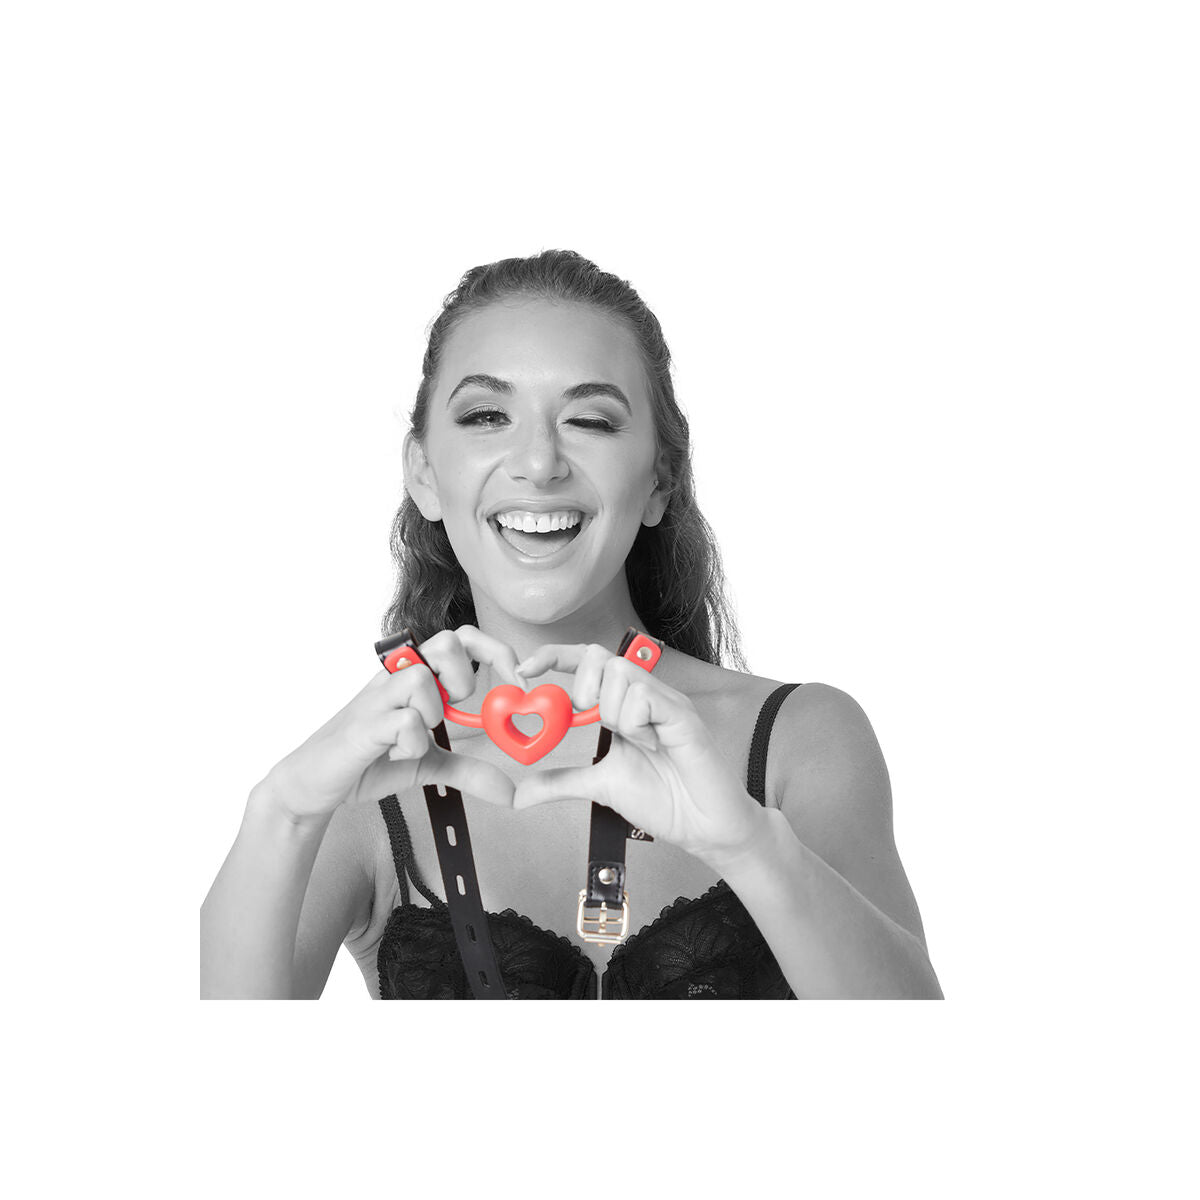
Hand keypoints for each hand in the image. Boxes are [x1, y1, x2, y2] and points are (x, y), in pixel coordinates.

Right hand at [262, 626, 520, 824]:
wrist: (314, 783)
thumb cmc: (368, 760)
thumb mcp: (429, 764)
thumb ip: (468, 770)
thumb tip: (509, 791)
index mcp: (415, 678)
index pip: (461, 638)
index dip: (496, 651)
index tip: (517, 684)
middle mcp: (396, 679)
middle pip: (446, 642)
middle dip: (465, 679)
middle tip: (455, 713)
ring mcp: (377, 699)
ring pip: (422, 678)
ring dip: (433, 714)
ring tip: (417, 739)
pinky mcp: (363, 727)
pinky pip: (403, 721)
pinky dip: (412, 743)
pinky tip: (398, 755)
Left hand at [510, 643, 768, 869]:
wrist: (702, 827)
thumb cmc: (664, 801)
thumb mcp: (600, 786)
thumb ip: (561, 782)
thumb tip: (520, 793)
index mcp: (624, 705)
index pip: (587, 663)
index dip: (554, 657)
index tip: (524, 670)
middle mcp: (644, 695)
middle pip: (600, 656)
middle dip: (582, 687)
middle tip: (591, 722)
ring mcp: (664, 702)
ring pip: (619, 674)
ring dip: (612, 713)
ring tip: (635, 743)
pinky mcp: (681, 714)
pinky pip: (644, 696)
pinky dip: (634, 723)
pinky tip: (651, 745)